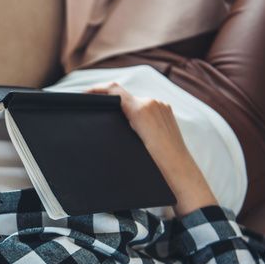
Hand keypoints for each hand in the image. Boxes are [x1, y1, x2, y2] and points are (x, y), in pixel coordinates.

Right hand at [86, 82, 216, 215]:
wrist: (179, 173)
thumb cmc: (154, 165)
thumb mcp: (129, 144)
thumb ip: (121, 121)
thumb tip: (109, 113)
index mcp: (141, 110)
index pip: (114, 90)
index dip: (97, 89)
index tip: (85, 95)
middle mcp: (153, 104)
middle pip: (124, 97)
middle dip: (110, 104)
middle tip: (97, 114)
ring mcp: (162, 107)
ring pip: (136, 102)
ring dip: (125, 110)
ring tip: (116, 126)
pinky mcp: (167, 113)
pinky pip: (147, 108)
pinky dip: (137, 114)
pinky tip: (133, 130)